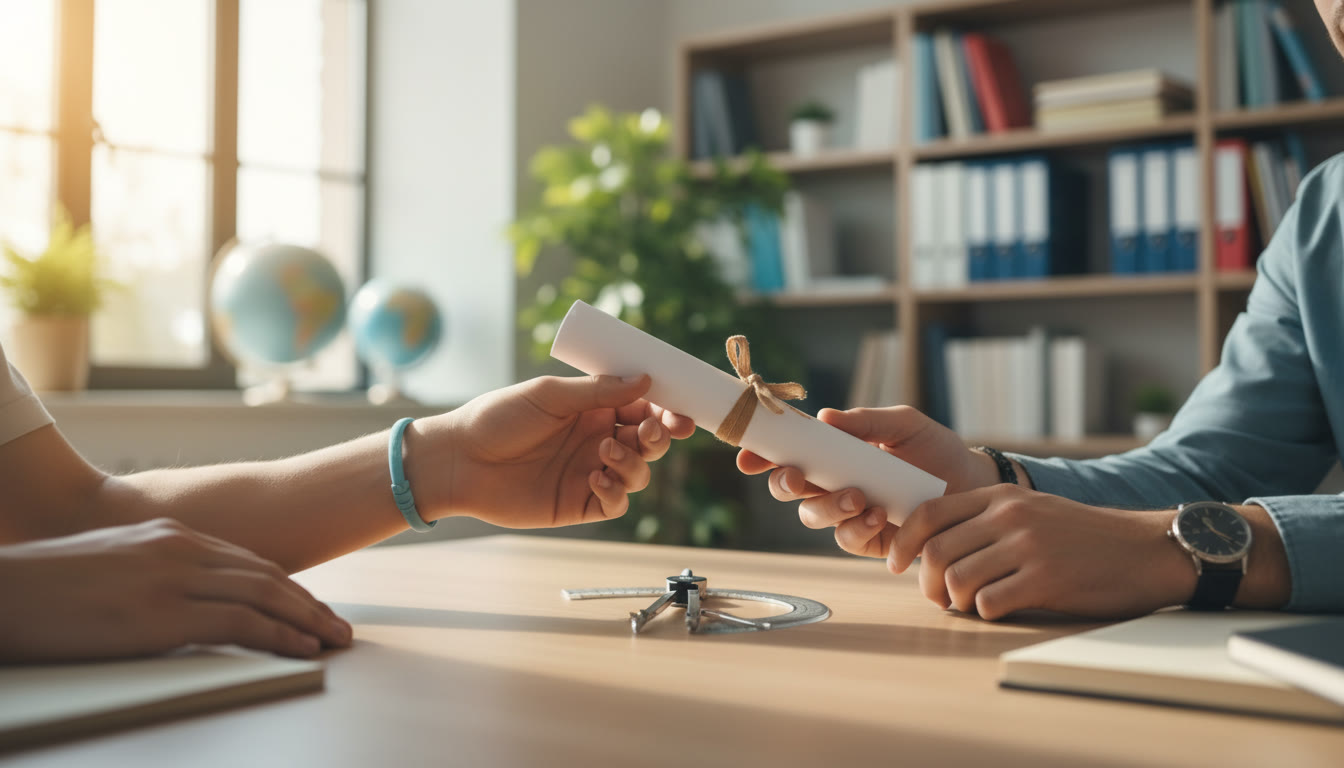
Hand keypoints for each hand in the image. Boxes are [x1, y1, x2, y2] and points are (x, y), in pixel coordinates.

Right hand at [0, 519, 351, 662]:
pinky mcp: (162, 615)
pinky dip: (282, 635)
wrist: (2, 592)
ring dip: (308, 620)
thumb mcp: (113, 563)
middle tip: (339, 626)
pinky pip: (242, 623)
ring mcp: (173, 579)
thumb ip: (154, 571)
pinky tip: (304, 649)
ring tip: (335, 640)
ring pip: (265, 595)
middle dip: (308, 603)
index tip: (311, 606)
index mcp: (169, 534)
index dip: (286, 585)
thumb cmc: (45, 585)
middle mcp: (180, 549)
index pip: (246, 560)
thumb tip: (180, 596)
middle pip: (267, 574)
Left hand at [428, 374, 694, 526]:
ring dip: (633, 462)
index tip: (678, 410)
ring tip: (604, 452)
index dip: (665, 409)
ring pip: (638, 473)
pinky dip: (615, 491)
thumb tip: (646, 380)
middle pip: (649, 441)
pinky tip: (595, 477)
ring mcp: (590, 472)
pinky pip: (616, 502)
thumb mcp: (550, 396)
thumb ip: (599, 391)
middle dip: (659, 436)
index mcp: (593, 409)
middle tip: (649, 432)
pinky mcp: (578, 503)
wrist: (459, 460)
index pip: (643, 407)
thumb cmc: (498, 418)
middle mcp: (597, 439)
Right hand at [736, 406, 998, 552]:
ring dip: (827, 506)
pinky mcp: (868, 540)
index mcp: (833, 452)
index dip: (762, 454)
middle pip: (788, 488)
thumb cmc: (935, 450)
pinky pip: (846, 538)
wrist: (973, 485)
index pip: (789, 452)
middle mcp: (833, 483)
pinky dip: (857, 526)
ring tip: (858, 496)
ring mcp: (848, 513)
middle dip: (784, 483)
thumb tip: (825, 417)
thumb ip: (867, 421)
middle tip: (797, 476)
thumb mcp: (904, 424)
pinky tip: (877, 515)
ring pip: (812, 516)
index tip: (747, 455)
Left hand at [888, 485, 1192, 619]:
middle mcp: (1010, 517)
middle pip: (936, 550)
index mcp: (1002, 498)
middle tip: (938, 598)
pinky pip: (990, 602)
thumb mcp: (1032, 511)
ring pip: (957, 578)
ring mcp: (1029, 547)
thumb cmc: (1084, 538)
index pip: (929, 513)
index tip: (895, 564)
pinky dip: (984, 613)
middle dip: (927, 582)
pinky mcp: (1046, 579)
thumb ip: (987, 520)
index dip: (904, 542)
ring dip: (954, 601)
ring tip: (968, 605)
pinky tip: (998, 610)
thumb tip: (934, 547)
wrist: (1145, 550)